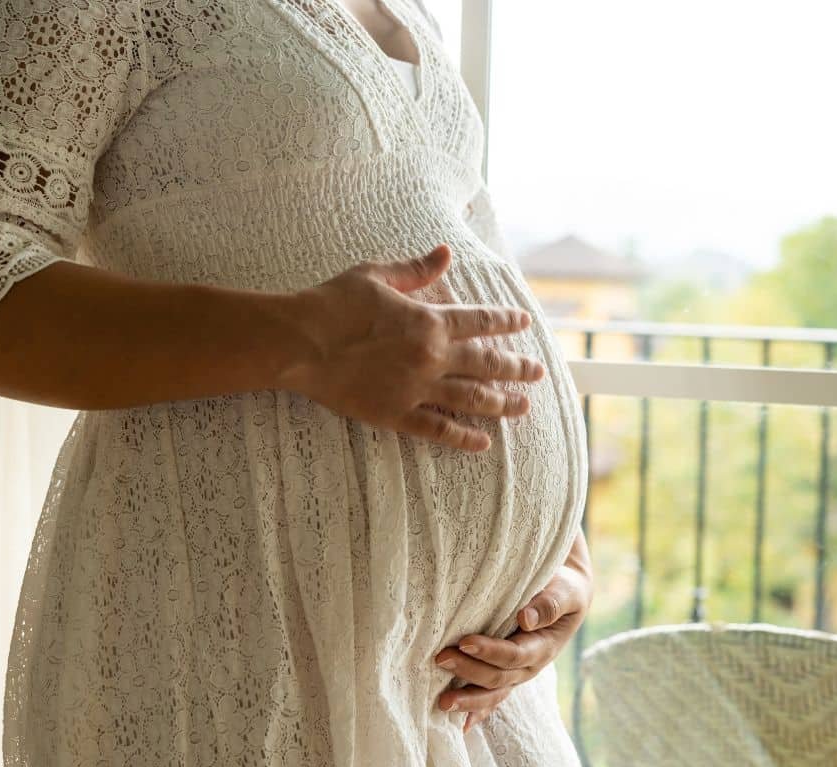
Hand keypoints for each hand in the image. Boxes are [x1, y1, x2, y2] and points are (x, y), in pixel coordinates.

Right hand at [281, 244, 544, 451]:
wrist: (299, 342)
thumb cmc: (333, 304)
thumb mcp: (376, 275)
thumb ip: (416, 270)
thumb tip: (445, 253)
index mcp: (429, 320)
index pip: (481, 321)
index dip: (505, 321)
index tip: (523, 323)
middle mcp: (432, 357)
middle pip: (488, 364)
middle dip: (517, 369)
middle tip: (538, 373)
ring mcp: (417, 389)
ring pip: (472, 399)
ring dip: (501, 404)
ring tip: (522, 408)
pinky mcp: (396, 414)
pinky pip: (439, 430)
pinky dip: (464, 438)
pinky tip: (483, 443)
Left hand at [434, 532, 593, 732]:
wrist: (566, 597)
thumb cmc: (563, 590)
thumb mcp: (566, 591)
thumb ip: (550, 604)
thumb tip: (526, 619)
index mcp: (544, 647)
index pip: (514, 654)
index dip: (490, 651)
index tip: (464, 641)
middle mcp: (530, 667)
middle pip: (498, 677)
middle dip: (468, 671)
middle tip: (440, 659)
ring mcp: (518, 675)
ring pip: (493, 694)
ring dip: (467, 699)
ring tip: (442, 702)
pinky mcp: (507, 674)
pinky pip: (492, 698)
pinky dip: (477, 712)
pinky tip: (459, 725)